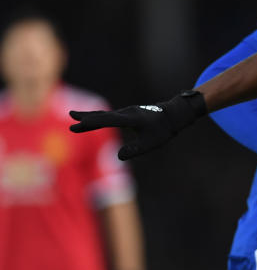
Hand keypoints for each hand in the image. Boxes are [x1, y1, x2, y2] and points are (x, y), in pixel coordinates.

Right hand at [69, 90, 206, 159]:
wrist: (173, 115)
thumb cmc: (163, 130)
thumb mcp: (150, 143)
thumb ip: (135, 150)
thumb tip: (118, 156)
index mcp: (131, 119)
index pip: (107, 120)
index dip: (91, 122)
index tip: (77, 123)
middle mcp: (127, 113)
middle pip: (102, 115)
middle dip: (86, 118)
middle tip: (70, 116)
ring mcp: (127, 112)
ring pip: (105, 115)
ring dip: (90, 117)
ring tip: (76, 119)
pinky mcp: (128, 114)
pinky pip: (110, 116)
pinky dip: (99, 118)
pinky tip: (92, 120)